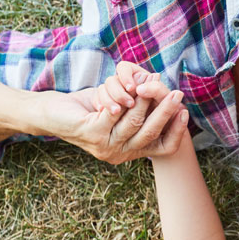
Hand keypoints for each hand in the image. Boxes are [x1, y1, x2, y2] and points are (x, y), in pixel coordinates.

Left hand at [39, 64, 187, 163]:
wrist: (54, 114)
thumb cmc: (90, 110)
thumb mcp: (122, 112)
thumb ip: (142, 110)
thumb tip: (168, 95)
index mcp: (131, 151)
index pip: (164, 148)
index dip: (177, 131)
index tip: (185, 112)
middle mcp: (120, 154)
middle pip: (151, 134)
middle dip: (166, 112)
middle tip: (177, 95)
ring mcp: (105, 146)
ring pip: (134, 123)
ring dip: (145, 102)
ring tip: (153, 85)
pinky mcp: (91, 133)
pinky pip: (113, 116)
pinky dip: (123, 100)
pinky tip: (129, 89)